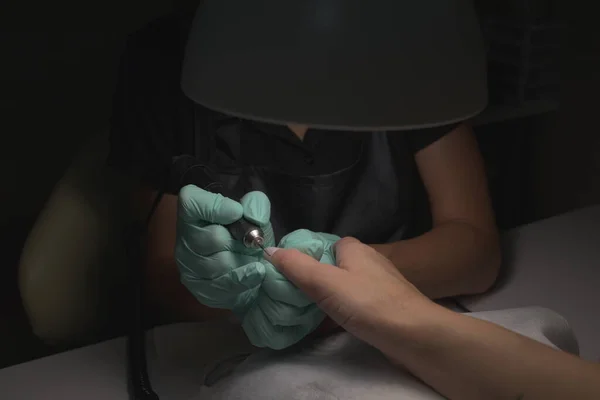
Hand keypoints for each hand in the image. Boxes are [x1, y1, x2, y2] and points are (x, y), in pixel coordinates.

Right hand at [175, 185, 274, 314]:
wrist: (251, 271)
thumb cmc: (248, 237)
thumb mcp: (255, 215)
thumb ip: (256, 205)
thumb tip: (254, 215)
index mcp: (193, 213)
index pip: (192, 203)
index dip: (216, 207)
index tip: (237, 212)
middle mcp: (184, 238)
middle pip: (213, 237)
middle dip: (239, 241)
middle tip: (252, 243)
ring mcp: (188, 266)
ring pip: (220, 263)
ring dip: (243, 261)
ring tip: (253, 258)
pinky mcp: (199, 289)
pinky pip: (223, 285)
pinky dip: (244, 279)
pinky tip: (255, 273)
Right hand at [265, 237, 429, 349]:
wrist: (413, 334)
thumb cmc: (368, 302)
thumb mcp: (325, 282)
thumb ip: (297, 266)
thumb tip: (270, 250)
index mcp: (353, 248)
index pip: (322, 245)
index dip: (303, 258)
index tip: (285, 276)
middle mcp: (367, 260)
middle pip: (331, 267)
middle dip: (313, 282)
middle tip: (292, 298)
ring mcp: (377, 284)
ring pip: (342, 287)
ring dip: (326, 299)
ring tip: (306, 314)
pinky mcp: (384, 305)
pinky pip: (354, 304)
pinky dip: (340, 312)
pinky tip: (330, 326)